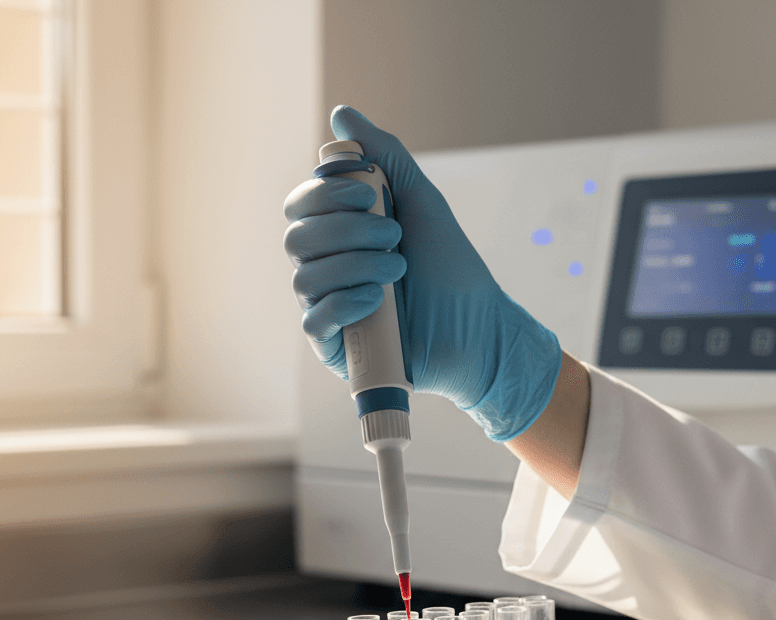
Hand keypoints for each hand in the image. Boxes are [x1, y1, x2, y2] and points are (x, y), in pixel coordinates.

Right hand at [283, 106, 561, 441]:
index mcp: (339, 234)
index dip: (324, 195)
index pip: (300, 206)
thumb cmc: (451, 267)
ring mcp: (329, 309)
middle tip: (394, 236)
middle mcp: (327, 270)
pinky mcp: (337, 348)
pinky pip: (313, 322)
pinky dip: (343, 303)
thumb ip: (384, 156)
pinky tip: (375, 301)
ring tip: (398, 269)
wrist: (479, 327)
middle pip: (296, 239)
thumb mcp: (421, 201)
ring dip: (355, 265)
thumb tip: (342, 113)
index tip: (368, 196)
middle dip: (346, 229)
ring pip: (304, 278)